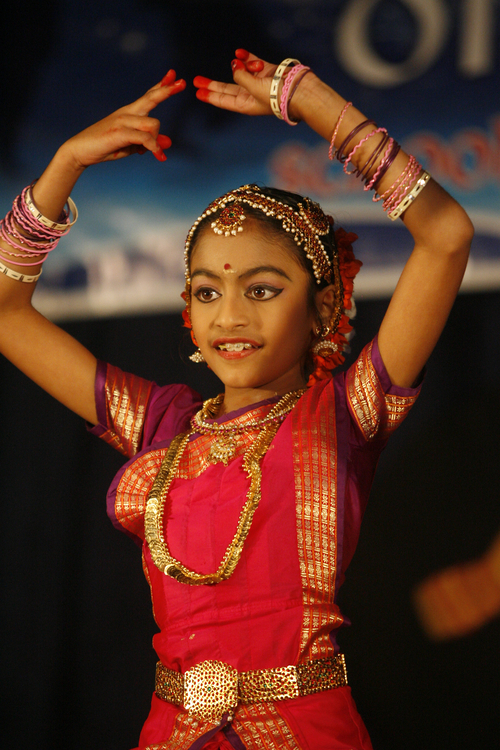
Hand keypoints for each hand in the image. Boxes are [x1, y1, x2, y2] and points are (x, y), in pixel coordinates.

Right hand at [60, 70, 185, 169]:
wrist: (80, 151)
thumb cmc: (106, 146)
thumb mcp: (131, 145)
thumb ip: (149, 142)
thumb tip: (168, 142)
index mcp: (130, 112)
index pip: (148, 96)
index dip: (162, 86)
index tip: (173, 75)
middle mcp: (127, 112)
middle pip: (151, 98)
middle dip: (167, 90)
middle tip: (183, 83)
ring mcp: (122, 120)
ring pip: (152, 124)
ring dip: (156, 140)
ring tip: (152, 152)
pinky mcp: (119, 132)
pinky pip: (145, 138)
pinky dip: (153, 147)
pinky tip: (158, 156)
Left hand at [193, 49, 276, 115]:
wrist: (296, 88)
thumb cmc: (275, 95)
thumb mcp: (253, 89)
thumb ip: (240, 76)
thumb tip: (234, 64)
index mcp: (245, 105)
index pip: (223, 100)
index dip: (210, 96)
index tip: (197, 92)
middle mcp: (249, 94)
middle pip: (226, 88)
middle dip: (211, 84)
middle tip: (196, 80)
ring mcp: (257, 82)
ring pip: (241, 72)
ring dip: (243, 66)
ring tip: (250, 66)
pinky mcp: (266, 70)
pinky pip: (251, 62)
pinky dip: (245, 57)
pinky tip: (239, 53)